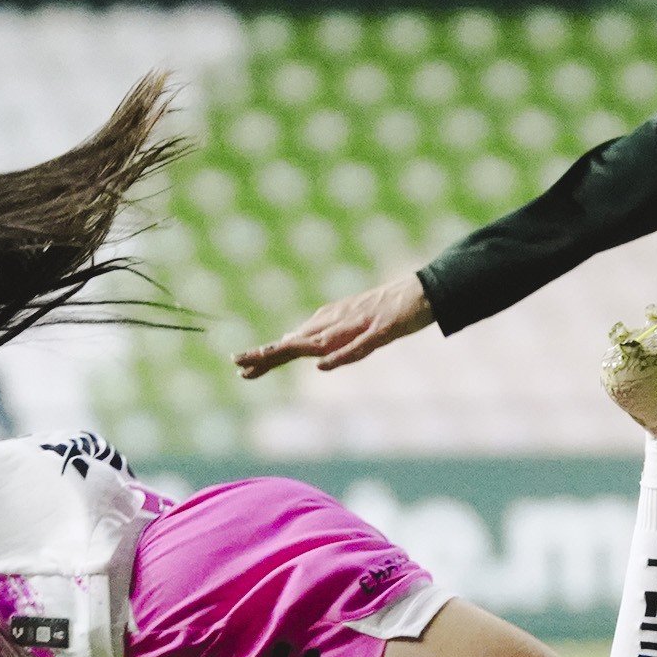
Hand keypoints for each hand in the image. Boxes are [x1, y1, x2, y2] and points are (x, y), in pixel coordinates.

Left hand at [235, 275, 433, 378]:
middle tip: (236, 361)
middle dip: (267, 353)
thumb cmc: (384, 308)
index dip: (265, 355)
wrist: (420, 291)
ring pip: (320, 342)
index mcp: (327, 325)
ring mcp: (357, 327)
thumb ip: (319, 332)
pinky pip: (357, 347)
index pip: (290, 344)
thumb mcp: (347, 323)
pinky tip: (322, 364)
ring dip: (293, 351)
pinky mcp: (379, 330)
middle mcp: (336, 324)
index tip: (238, 365)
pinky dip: (339, 356)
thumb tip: (287, 340)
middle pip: (296, 342)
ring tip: (267, 359)